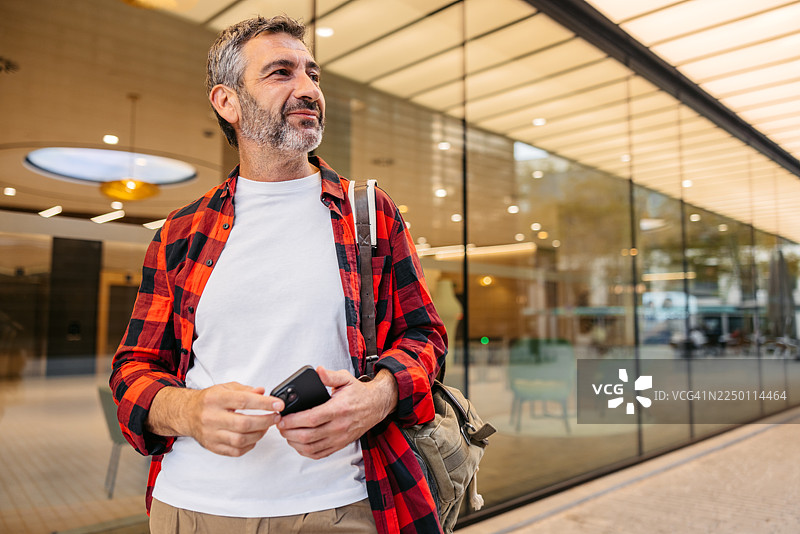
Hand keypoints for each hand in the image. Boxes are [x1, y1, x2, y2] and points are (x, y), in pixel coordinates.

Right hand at [148, 382, 283, 456]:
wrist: (187, 414)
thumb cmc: (209, 400)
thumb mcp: (225, 388)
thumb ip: (246, 390)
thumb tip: (263, 392)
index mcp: (215, 399)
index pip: (244, 401)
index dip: (264, 403)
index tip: (279, 404)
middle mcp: (211, 417)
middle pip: (244, 423)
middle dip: (265, 421)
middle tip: (276, 417)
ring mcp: (211, 434)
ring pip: (241, 440)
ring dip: (259, 434)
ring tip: (265, 426)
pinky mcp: (212, 446)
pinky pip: (235, 451)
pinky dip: (249, 445)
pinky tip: (254, 437)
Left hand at [277, 367, 397, 458]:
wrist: (375, 406)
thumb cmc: (359, 393)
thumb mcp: (346, 379)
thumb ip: (330, 376)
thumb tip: (318, 371)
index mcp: (339, 409)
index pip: (312, 418)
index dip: (294, 421)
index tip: (282, 418)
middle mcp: (339, 426)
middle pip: (308, 436)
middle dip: (289, 432)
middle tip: (280, 426)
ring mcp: (339, 438)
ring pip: (311, 448)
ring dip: (294, 443)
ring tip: (286, 434)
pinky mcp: (340, 445)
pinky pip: (319, 454)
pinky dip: (305, 451)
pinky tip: (298, 443)